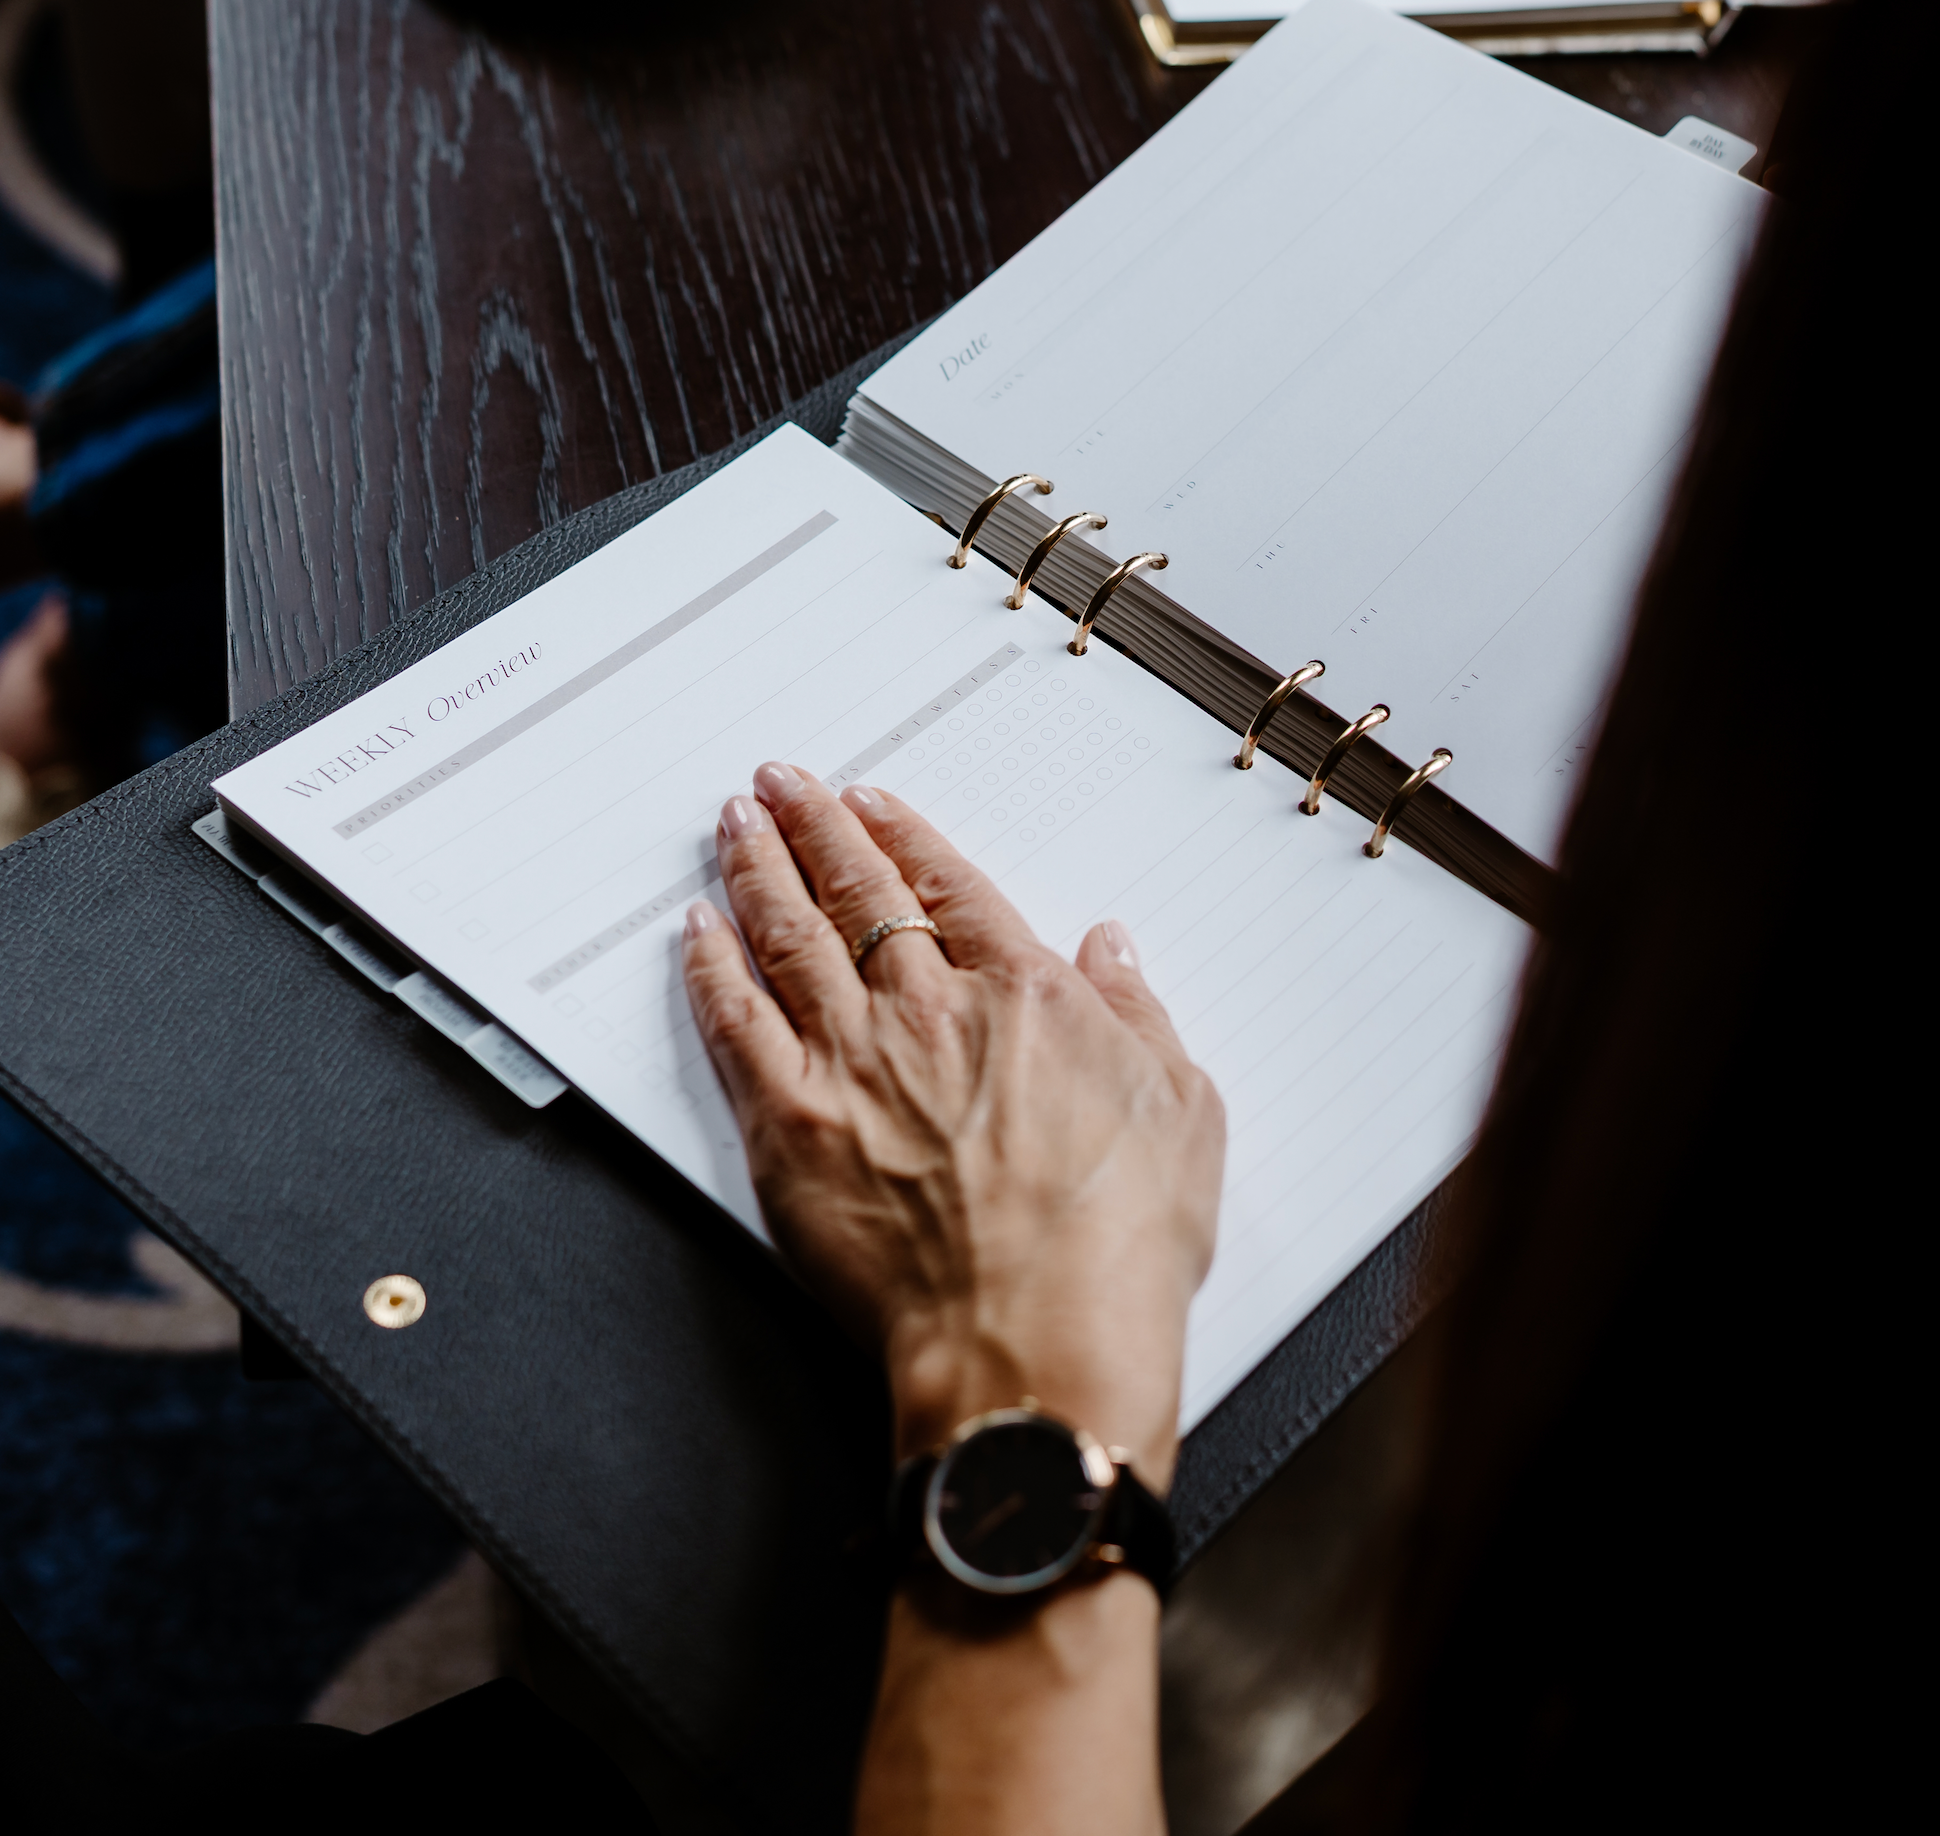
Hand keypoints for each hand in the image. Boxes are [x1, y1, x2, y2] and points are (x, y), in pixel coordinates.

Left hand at [680, 763, 1223, 1487]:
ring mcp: (851, 1064)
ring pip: (788, 936)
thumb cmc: (1118, 1249)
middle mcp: (928, 1011)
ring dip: (757, 868)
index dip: (903, 835)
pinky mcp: (790, 1128)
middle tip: (780, 783)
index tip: (871, 803)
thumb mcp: (1184, 1112)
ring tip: (735, 823)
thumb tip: (1111, 945)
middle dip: (813, 825)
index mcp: (1025, 995)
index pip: (949, 887)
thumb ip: (1140, 1013)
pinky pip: (735, 1023)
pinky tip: (696, 932)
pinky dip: (710, 967)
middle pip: (858, 891)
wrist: (1040, 1346)